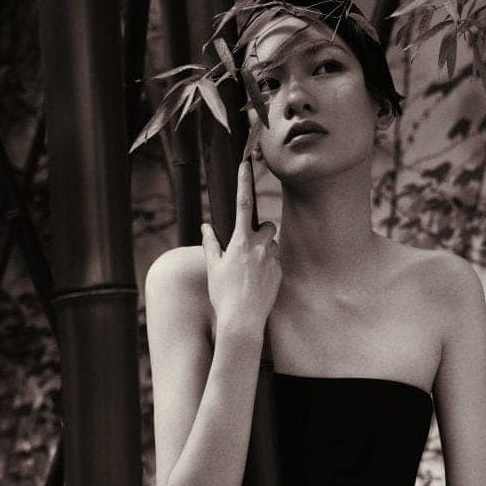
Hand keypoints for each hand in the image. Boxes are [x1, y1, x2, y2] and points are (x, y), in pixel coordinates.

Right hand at [200, 160, 280, 333]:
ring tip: (251, 270)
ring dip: (265, 250)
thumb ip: (210, 244)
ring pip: (273, 244)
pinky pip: (275, 263)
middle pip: (267, 226)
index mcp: (240, 242)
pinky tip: (257, 284)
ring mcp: (272, 260)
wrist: (242, 321)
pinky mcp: (280, 273)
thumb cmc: (223, 294)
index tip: (245, 164)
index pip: (242, 204)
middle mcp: (260, 247)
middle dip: (261, 231)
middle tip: (248, 246)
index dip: (244, 182)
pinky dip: (268, 268)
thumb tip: (206, 226)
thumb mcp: (212, 268)